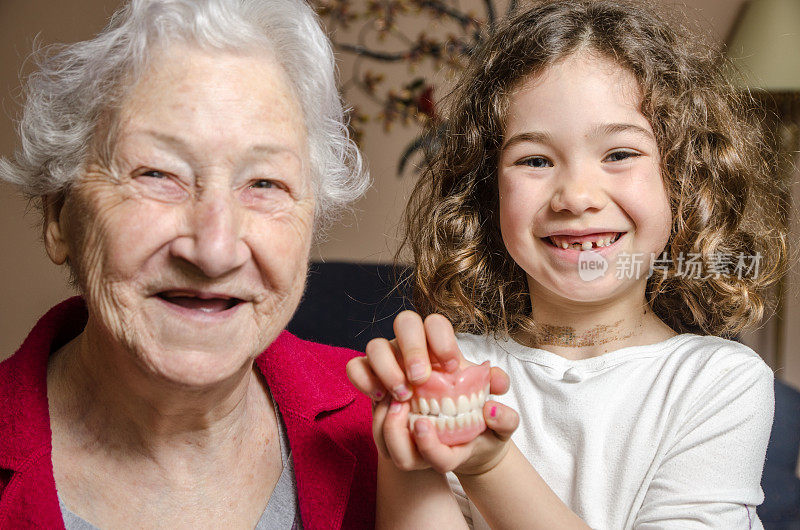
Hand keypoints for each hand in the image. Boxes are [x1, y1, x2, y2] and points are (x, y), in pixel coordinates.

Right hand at [347, 310, 518, 475]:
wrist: (447, 443)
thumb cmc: (468, 420)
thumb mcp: (491, 417)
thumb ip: (500, 402)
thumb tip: (496, 385)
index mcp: (440, 344)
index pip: (437, 323)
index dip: (442, 340)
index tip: (453, 368)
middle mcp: (411, 345)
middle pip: (405, 322)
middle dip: (413, 349)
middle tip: (421, 379)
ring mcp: (388, 359)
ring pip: (375, 345)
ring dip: (386, 368)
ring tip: (403, 397)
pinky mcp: (370, 378)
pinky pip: (356, 369)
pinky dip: (364, 380)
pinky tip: (381, 398)